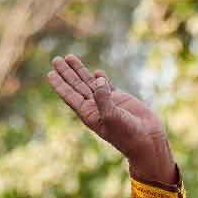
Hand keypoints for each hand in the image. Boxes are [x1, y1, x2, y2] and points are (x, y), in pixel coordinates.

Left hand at [47, 55, 173, 184]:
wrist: (146, 140)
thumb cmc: (127, 133)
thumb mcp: (111, 116)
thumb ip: (102, 97)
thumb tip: (97, 77)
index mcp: (88, 113)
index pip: (70, 95)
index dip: (60, 84)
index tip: (50, 73)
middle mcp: (95, 106)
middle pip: (76, 86)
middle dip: (66, 73)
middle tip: (56, 60)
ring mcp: (107, 102)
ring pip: (89, 82)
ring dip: (79, 70)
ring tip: (69, 57)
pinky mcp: (120, 99)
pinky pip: (107, 85)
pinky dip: (100, 77)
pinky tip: (95, 71)